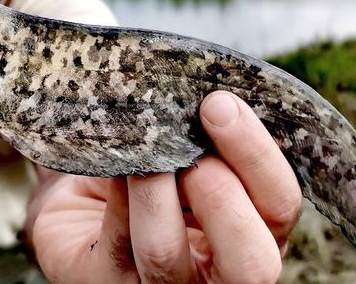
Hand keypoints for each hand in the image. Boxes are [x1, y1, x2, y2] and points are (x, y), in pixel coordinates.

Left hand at [25, 91, 301, 283]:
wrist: (74, 200)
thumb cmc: (142, 165)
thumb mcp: (179, 142)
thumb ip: (195, 129)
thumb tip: (187, 89)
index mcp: (252, 229)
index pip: (281, 204)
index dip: (258, 156)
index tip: (220, 103)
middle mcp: (219, 270)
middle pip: (255, 261)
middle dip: (224, 196)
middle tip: (192, 151)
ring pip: (168, 255)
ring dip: (154, 193)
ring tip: (143, 156)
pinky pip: (114, 245)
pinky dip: (114, 197)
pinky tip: (113, 164)